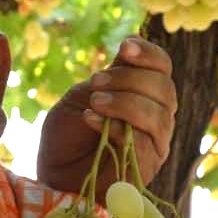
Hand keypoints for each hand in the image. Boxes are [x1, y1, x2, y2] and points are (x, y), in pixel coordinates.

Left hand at [37, 37, 176, 196]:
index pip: (162, 67)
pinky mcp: (147, 167)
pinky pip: (144, 142)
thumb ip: (110, 75)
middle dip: (128, 78)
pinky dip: (116, 126)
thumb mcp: (84, 94)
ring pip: (159, 115)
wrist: (53, 172)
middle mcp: (157, 116)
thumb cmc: (67, 135)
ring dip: (124, 102)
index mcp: (145, 94)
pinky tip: (90, 119)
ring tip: (94, 103)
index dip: (148, 53)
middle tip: (95, 82)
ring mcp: (156, 143)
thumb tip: (131, 45)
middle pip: (164, 87)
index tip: (124, 46)